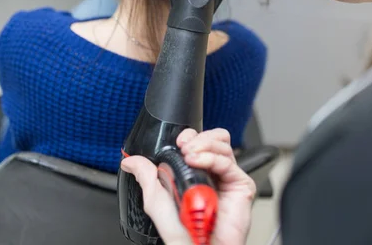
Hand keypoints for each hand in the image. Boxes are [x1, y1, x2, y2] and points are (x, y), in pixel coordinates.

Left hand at [121, 129, 255, 244]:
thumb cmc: (181, 235)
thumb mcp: (156, 201)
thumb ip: (146, 176)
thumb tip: (130, 162)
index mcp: (196, 173)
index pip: (199, 143)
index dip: (190, 137)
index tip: (178, 142)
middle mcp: (213, 173)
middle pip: (214, 138)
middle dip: (197, 137)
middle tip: (184, 146)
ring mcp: (227, 178)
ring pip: (223, 144)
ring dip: (204, 144)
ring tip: (190, 155)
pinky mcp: (241, 186)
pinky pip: (229, 162)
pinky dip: (212, 157)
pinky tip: (198, 162)